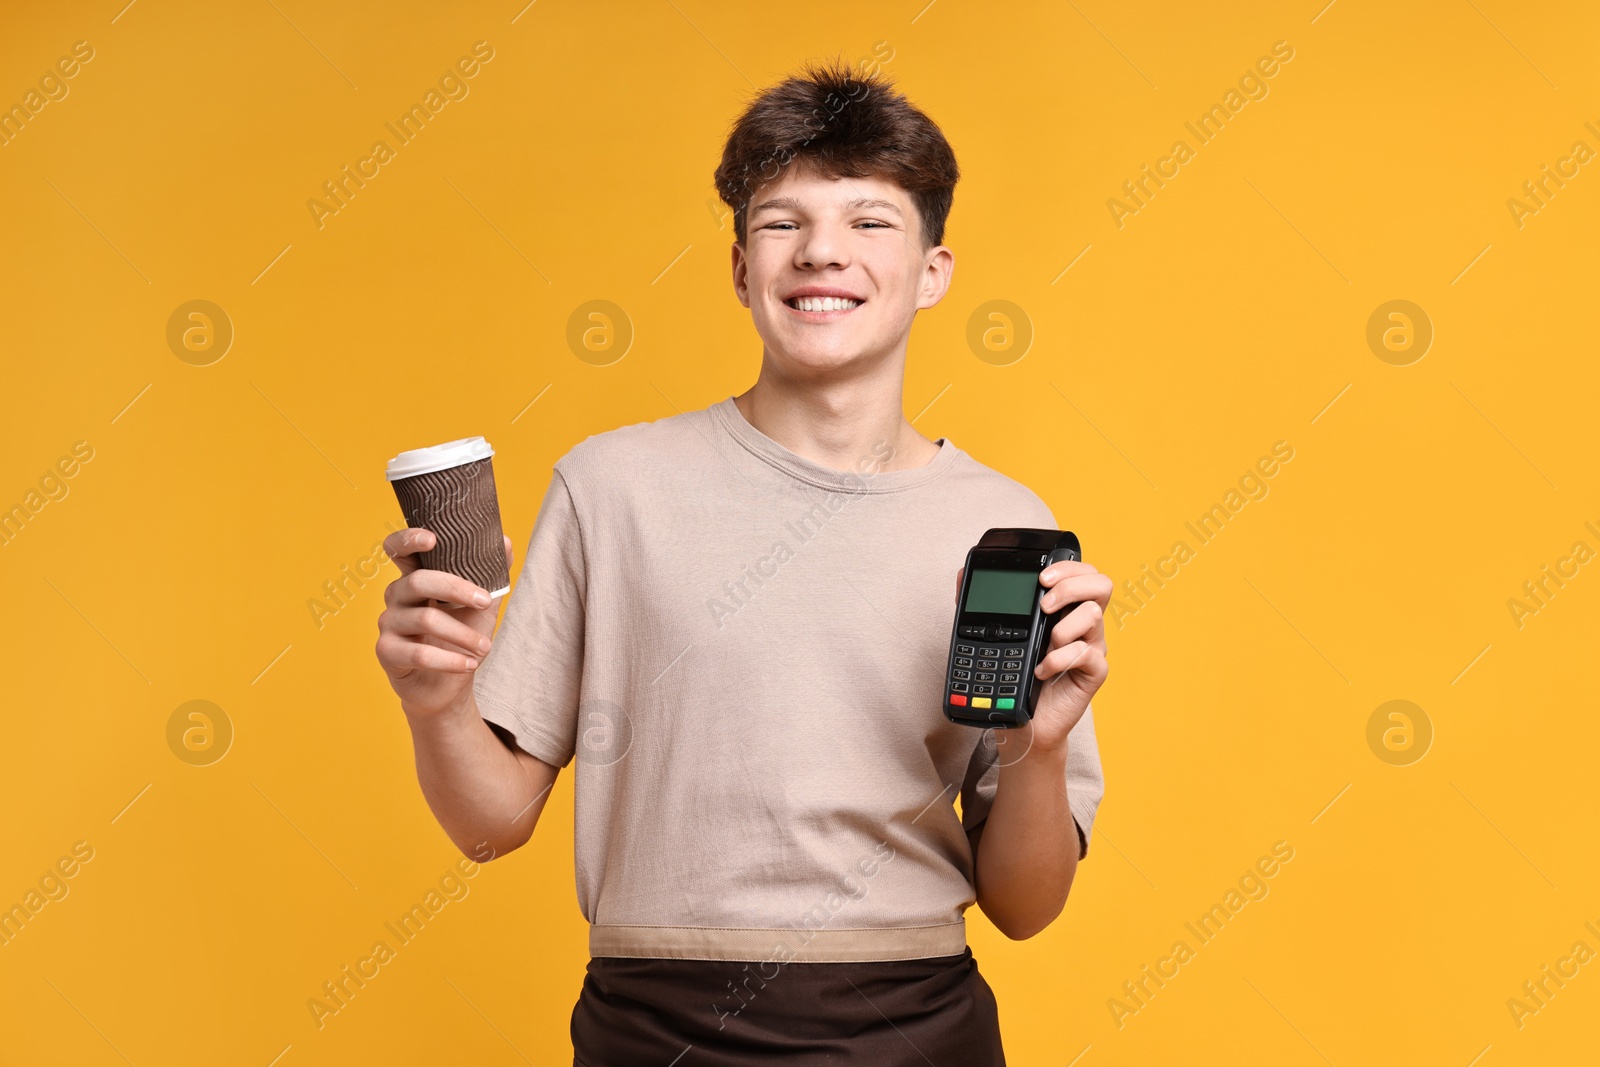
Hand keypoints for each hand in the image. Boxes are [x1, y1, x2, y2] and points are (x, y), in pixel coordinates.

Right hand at [375, 528, 512, 718]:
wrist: (449, 686)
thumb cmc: (461, 638)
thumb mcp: (481, 606)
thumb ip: (491, 575)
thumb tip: (505, 542)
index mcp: (415, 578)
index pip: (399, 549)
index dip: (408, 539)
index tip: (432, 538)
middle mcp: (395, 596)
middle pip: (419, 582)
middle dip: (457, 589)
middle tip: (485, 602)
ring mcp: (388, 624)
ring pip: (425, 620)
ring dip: (462, 634)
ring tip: (485, 648)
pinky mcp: (387, 653)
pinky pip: (419, 654)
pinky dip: (450, 660)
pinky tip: (469, 665)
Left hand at [953, 560, 1111, 752]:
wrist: (1021, 719)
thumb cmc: (1014, 674)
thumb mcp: (995, 633)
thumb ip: (983, 602)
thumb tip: (963, 573)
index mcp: (1066, 607)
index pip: (1084, 572)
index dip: (1068, 567)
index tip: (1040, 578)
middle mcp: (1083, 623)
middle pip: (1101, 585)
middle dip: (1070, 586)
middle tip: (1044, 605)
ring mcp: (1091, 646)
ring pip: (1094, 615)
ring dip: (1062, 627)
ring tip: (1042, 645)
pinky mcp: (1094, 671)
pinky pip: (1086, 653)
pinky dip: (1058, 659)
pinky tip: (1041, 670)